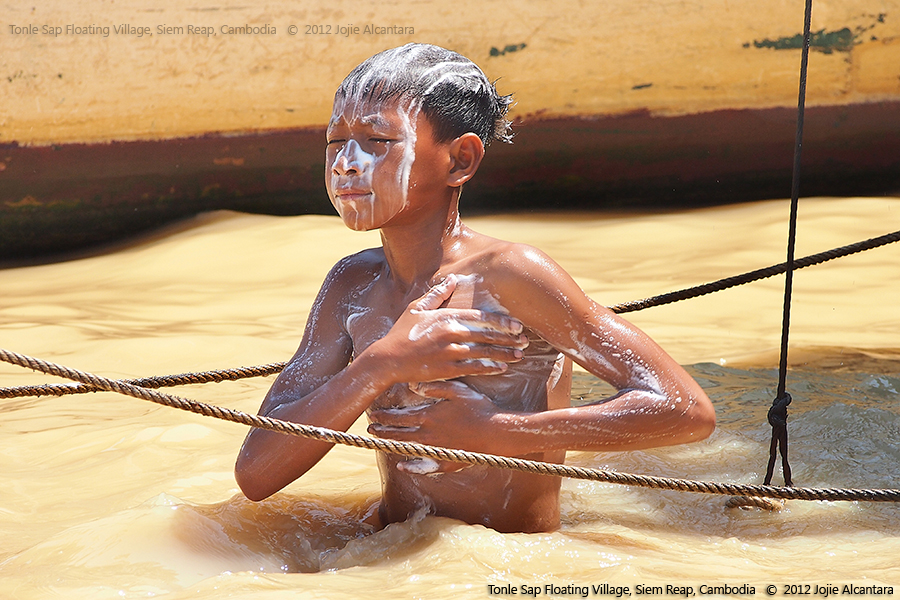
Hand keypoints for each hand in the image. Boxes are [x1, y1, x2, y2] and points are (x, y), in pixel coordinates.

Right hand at [366, 274, 528, 385]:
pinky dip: (489, 367)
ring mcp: (449, 353)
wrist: (387, 359)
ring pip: (484, 352)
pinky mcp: (447, 369)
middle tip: (525, 339)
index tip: (517, 324)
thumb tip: (453, 278)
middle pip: (486, 335)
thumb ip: (438, 294)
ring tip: (519, 354)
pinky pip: (473, 368)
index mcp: (445, 317)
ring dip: (504, 354)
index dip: (501, 321)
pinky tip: (502, 367)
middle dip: (508, 337)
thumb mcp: (417, 308)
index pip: (480, 317)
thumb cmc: (401, 332)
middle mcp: (450, 333)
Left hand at [368, 380, 516, 472]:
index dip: (384, 416)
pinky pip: (424, 466)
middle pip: (399, 433)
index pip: (399, 417)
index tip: (373, 415)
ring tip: (381, 443)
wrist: (496, 432)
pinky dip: (411, 466)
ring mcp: (436, 450)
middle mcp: (428, 435)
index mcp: (429, 416)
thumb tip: (413, 385)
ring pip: (407, 448)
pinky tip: (402, 465)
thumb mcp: (456, 390)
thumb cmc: (478, 407)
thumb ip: (434, 387)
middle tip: (371, 429)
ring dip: (392, 445)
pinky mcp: (445, 462)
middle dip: (383, 431)